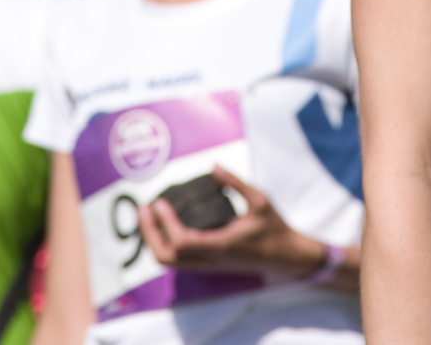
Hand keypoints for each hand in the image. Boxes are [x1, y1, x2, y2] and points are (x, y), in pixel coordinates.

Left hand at [139, 167, 324, 279]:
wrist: (285, 256)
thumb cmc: (274, 229)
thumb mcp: (260, 200)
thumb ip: (236, 183)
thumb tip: (214, 166)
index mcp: (221, 246)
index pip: (181, 242)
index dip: (165, 223)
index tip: (159, 202)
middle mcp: (210, 259)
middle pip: (166, 258)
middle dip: (149, 233)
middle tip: (144, 208)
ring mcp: (208, 264)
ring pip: (169, 261)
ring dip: (154, 239)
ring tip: (150, 214)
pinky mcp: (208, 263)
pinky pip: (177, 259)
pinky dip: (164, 242)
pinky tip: (165, 223)